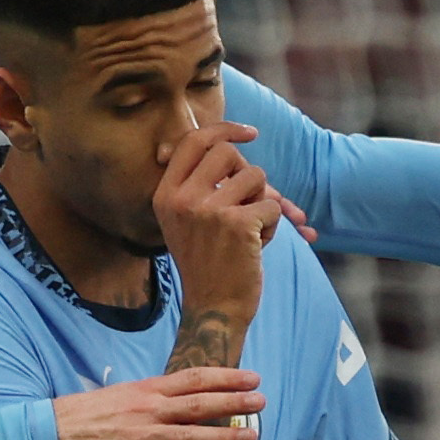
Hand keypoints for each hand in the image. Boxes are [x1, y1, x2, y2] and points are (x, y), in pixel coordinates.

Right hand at [45, 367, 261, 439]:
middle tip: (262, 399)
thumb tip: (173, 399)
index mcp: (144, 390)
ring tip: (252, 435)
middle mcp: (147, 409)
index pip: (192, 378)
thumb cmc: (80, 418)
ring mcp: (140, 435)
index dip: (225, 376)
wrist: (44, 436)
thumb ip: (147, 398)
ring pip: (192, 434)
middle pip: (199, 402)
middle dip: (234, 400)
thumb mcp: (116, 397)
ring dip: (224, 434)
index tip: (251, 376)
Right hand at [155, 118, 286, 318]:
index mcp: (166, 195)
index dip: (225, 130)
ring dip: (262, 203)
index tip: (251, 133)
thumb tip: (231, 141)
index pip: (193, 140)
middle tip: (247, 202)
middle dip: (247, 174)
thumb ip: (199, 182)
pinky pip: (273, 206)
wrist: (214, 309)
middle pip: (228, 152)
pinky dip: (273, 227)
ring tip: (248, 232)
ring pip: (256, 176)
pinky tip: (256, 247)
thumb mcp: (187, 220)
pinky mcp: (238, 224)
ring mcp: (209, 211)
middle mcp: (182, 199)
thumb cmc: (208, 263)